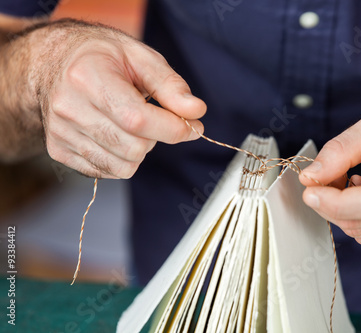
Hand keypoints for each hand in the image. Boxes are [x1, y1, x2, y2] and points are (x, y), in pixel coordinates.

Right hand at [34, 20, 205, 177]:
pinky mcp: (59, 150)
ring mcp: (61, 133)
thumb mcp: (141, 58)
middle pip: (133, 148)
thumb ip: (171, 86)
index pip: (138, 120)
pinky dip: (123, 158)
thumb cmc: (101, 57)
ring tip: (131, 123)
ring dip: (140, 149)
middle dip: (157, 137)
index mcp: (87, 77)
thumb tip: (196, 111)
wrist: (52, 63)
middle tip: (155, 117)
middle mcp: (68, 108)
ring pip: (123, 166)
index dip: (173, 128)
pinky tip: (116, 133)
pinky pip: (108, 171)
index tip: (192, 125)